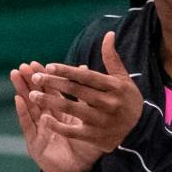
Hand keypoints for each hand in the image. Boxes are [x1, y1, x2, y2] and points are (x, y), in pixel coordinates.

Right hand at [12, 62, 104, 171]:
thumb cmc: (86, 148)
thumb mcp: (88, 121)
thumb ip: (86, 99)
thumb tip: (87, 75)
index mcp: (60, 114)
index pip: (50, 92)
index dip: (43, 79)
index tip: (37, 63)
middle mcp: (47, 120)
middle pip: (36, 97)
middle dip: (29, 81)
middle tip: (23, 65)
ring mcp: (39, 132)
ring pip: (29, 108)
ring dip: (22, 91)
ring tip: (15, 76)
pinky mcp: (35, 145)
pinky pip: (28, 127)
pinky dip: (23, 113)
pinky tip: (18, 100)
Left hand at [28, 31, 146, 153]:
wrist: (140, 131)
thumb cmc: (127, 100)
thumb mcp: (123, 79)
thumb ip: (112, 58)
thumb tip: (108, 34)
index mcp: (115, 87)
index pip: (87, 77)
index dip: (68, 71)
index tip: (49, 66)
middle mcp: (108, 104)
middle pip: (77, 91)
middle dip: (54, 84)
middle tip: (34, 78)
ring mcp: (101, 121)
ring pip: (72, 109)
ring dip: (50, 101)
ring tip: (32, 95)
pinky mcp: (95, 137)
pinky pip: (73, 132)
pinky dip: (57, 126)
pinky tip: (43, 119)